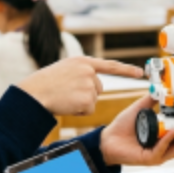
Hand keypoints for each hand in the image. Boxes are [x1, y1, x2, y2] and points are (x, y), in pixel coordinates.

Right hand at [17, 57, 143, 115]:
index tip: (140, 72)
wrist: (33, 94)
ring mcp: (88, 85)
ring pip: (92, 100)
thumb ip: (79, 73)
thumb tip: (93, 85)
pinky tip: (66, 105)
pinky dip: (78, 111)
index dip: (126, 69)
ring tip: (64, 98)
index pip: (109, 65)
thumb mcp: (62, 70)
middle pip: (98, 88)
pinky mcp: (87, 99)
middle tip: (66, 93)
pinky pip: (88, 110)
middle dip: (86, 94)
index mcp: (81, 61)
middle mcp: (88, 71)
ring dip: (80, 103)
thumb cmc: (42, 84)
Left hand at [100, 95, 173, 166]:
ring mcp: (159, 155)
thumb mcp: (141, 110)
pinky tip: (172, 132)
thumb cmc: (124, 127)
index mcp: (169, 138)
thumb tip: (163, 87)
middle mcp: (167, 148)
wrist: (106, 140)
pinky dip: (167, 141)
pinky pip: (161, 151)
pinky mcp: (149, 159)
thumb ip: (152, 100)